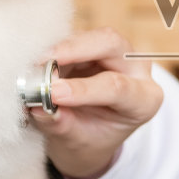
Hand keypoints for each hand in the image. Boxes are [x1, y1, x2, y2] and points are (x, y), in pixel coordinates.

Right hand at [28, 28, 163, 178]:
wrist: (88, 137)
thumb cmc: (89, 140)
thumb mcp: (77, 142)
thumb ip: (60, 125)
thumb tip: (38, 106)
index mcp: (144, 100)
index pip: (117, 87)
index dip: (83, 88)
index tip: (52, 93)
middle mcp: (136, 70)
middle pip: (111, 43)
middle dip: (74, 49)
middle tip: (41, 62)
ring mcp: (117, 53)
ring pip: (90, 36)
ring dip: (59, 50)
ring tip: (33, 68)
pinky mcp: (95, 45)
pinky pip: (74, 38)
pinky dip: (53, 49)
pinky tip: (36, 63)